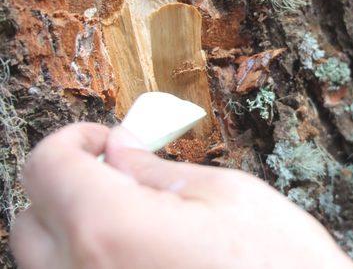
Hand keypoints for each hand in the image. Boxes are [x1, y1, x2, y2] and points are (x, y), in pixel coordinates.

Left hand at [10, 123, 352, 268]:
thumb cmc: (282, 263)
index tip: (103, 138)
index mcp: (110, 230)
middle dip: (65, 185)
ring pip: (43, 265)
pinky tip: (137, 251)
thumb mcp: (225, 194)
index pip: (46, 168)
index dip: (71, 140)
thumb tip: (117, 149)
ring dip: (71, 229)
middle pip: (28, 221)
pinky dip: (88, 263)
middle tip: (115, 172)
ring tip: (129, 214)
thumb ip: (156, 169)